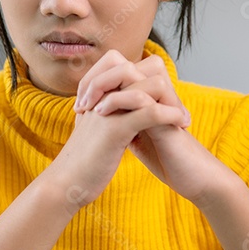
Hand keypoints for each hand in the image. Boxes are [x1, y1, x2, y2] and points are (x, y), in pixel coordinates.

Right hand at [44, 51, 184, 205]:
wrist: (65, 183)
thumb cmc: (83, 161)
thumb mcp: (94, 129)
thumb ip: (107, 113)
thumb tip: (125, 107)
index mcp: (97, 94)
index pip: (125, 66)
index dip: (149, 79)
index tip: (164, 102)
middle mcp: (101, 96)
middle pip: (139, 68)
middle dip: (165, 86)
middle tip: (178, 109)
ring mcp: (107, 110)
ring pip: (148, 86)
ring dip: (172, 100)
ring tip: (183, 119)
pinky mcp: (114, 129)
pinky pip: (149, 112)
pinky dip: (170, 115)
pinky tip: (179, 125)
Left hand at [72, 50, 248, 249]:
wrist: (193, 177)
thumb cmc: (166, 159)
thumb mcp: (136, 137)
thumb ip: (123, 122)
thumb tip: (100, 119)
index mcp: (144, 96)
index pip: (117, 72)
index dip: (94, 80)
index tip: (78, 103)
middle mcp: (153, 94)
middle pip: (123, 64)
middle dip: (96, 77)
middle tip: (81, 101)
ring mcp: (161, 102)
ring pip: (133, 73)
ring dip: (105, 85)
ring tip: (89, 107)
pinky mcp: (167, 116)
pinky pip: (142, 96)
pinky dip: (119, 100)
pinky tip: (102, 114)